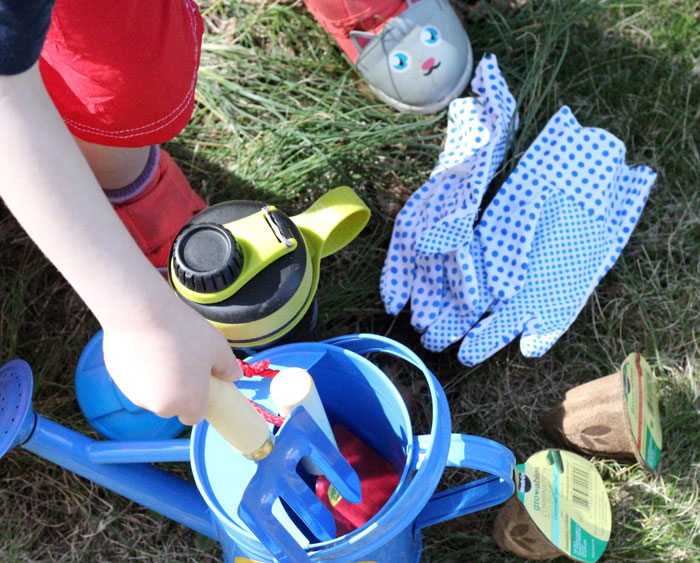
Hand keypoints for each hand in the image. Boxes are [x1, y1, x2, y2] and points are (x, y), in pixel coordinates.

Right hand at [101, 300, 241, 425]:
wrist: (142, 314)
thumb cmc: (185, 332)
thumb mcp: (217, 347)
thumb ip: (228, 367)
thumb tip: (235, 376)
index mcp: (189, 403)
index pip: (194, 416)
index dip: (197, 402)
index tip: (198, 383)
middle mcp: (161, 407)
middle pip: (171, 406)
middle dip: (177, 391)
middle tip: (182, 363)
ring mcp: (136, 395)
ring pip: (151, 394)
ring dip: (156, 381)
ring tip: (162, 351)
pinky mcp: (118, 381)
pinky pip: (133, 380)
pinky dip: (139, 371)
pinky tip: (143, 347)